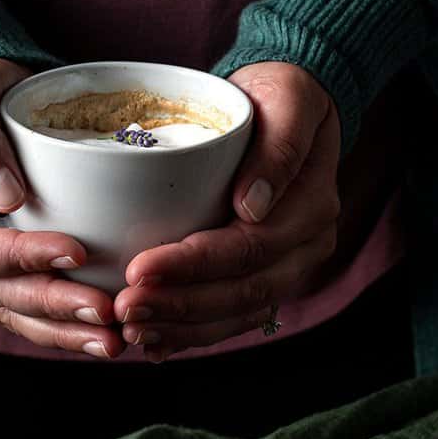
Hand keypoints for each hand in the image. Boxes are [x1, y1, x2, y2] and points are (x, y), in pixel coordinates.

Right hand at [0, 58, 126, 357]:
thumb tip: (5, 196)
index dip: (16, 256)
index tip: (75, 249)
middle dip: (48, 302)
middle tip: (105, 308)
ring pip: (8, 310)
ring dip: (60, 328)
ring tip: (113, 337)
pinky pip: (23, 312)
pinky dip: (61, 326)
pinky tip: (101, 336)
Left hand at [113, 62, 341, 360]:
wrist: (288, 106)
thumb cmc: (281, 95)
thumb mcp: (289, 99)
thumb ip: (279, 147)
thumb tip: (251, 206)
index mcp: (313, 206)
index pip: (251, 247)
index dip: (194, 264)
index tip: (140, 267)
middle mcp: (306, 247)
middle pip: (242, 291)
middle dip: (179, 305)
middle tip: (124, 307)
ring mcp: (288, 268)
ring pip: (236, 314)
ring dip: (180, 327)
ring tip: (130, 329)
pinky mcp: (264, 277)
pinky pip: (231, 317)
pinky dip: (191, 334)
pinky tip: (154, 343)